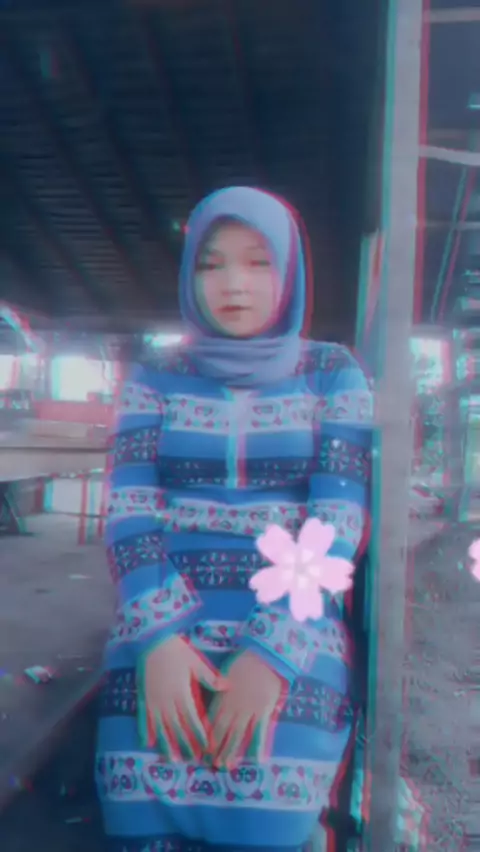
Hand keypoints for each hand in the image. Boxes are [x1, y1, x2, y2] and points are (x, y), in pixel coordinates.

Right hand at [138, 634, 226, 760]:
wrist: (153, 641)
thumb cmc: (178, 651)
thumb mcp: (196, 662)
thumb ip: (210, 677)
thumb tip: (228, 687)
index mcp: (182, 693)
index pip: (193, 719)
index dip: (200, 735)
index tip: (207, 748)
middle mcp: (167, 701)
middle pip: (178, 727)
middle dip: (186, 745)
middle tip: (193, 760)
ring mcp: (154, 700)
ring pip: (161, 727)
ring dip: (167, 744)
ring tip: (173, 760)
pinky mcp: (144, 697)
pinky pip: (144, 718)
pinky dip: (146, 731)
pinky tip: (147, 743)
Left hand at [208, 650, 285, 767]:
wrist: (265, 656)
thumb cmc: (245, 662)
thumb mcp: (227, 673)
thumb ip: (218, 688)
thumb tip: (211, 701)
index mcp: (223, 696)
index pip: (211, 720)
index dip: (206, 735)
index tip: (201, 748)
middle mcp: (234, 706)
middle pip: (222, 731)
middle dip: (216, 748)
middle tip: (211, 764)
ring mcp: (249, 710)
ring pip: (238, 735)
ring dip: (231, 751)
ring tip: (226, 765)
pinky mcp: (264, 711)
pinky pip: (261, 732)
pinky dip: (258, 747)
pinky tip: (257, 761)